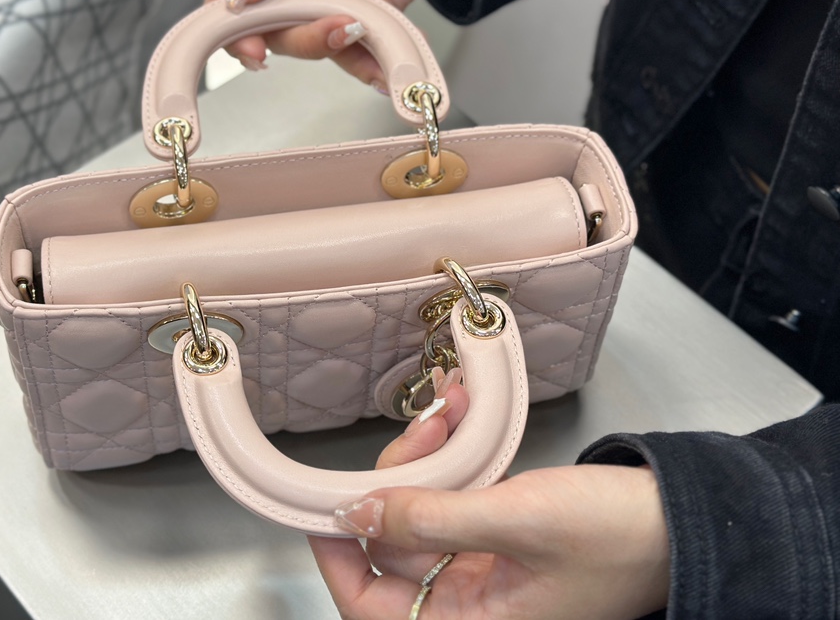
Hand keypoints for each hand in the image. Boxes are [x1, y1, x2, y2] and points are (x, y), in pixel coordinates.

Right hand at [206, 0, 476, 88]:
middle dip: (299, 39)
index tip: (251, 47)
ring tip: (361, 28)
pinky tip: (383, 67)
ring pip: (315, 49)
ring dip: (335, 49)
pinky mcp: (365, 22)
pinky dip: (371, 68)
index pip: (229, 4)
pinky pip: (359, 58)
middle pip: (273, 34)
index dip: (231, 32)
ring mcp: (329, 6)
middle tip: (330, 26)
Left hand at [308, 375, 670, 619]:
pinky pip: (452, 498)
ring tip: (446, 412)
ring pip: (419, 513)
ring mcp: (482, 570)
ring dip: (425, 458)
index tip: (327, 498)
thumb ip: (429, 519)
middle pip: (390, 545)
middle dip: (397, 479)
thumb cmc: (618, 537)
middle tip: (421, 432)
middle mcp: (469, 606)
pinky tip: (458, 418)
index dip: (339, 551)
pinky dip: (451, 458)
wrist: (685, 520)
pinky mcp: (498, 538)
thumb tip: (355, 514)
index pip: (368, 603)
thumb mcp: (517, 521)